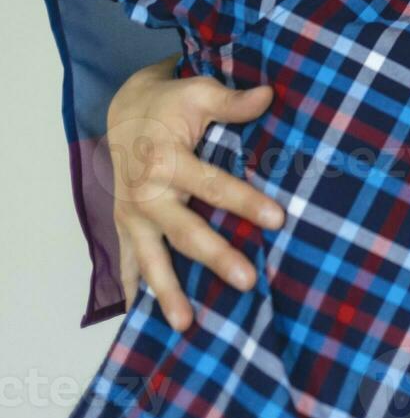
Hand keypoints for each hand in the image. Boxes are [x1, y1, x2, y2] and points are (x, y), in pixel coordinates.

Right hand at [107, 55, 282, 330]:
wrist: (124, 110)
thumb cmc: (169, 103)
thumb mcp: (198, 92)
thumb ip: (232, 102)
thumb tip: (268, 94)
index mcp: (165, 161)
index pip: (213, 185)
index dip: (245, 201)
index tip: (278, 219)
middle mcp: (145, 194)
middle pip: (185, 232)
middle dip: (216, 258)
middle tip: (248, 281)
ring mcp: (132, 216)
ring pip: (151, 260)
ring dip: (167, 293)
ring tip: (186, 324)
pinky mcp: (125, 228)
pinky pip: (128, 265)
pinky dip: (135, 292)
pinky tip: (146, 322)